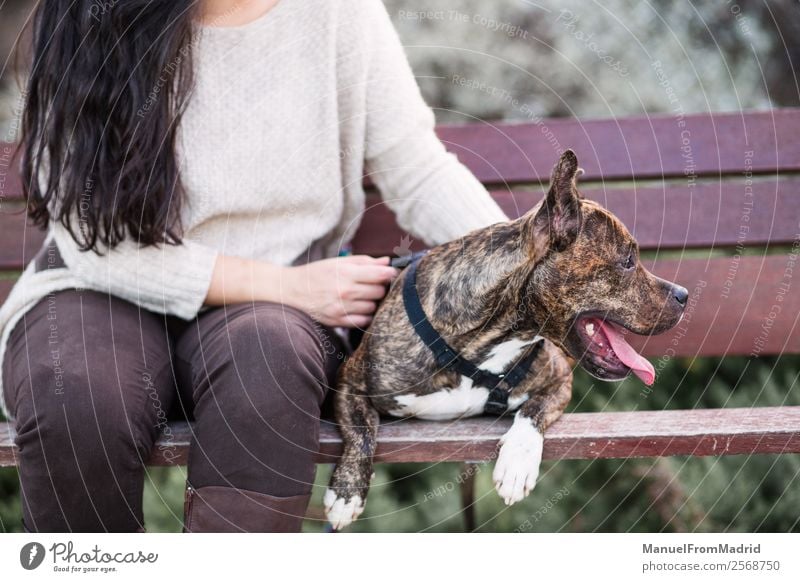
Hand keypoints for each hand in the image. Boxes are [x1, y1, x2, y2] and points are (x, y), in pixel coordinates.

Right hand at [284, 255, 398, 327]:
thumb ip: (364, 262)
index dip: (390, 273)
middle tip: (372, 284)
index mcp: (346, 273)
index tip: (391, 273)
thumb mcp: (338, 262)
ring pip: (373, 306)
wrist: (292, 290)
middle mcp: (345, 291)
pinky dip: (365, 314)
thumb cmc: (317, 273)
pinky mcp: (338, 321)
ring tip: (362, 295)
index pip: (380, 275)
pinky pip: (364, 320)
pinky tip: (358, 307)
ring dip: (371, 301)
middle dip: (379, 287)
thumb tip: (387, 262)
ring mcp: (342, 308)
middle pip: (379, 291)